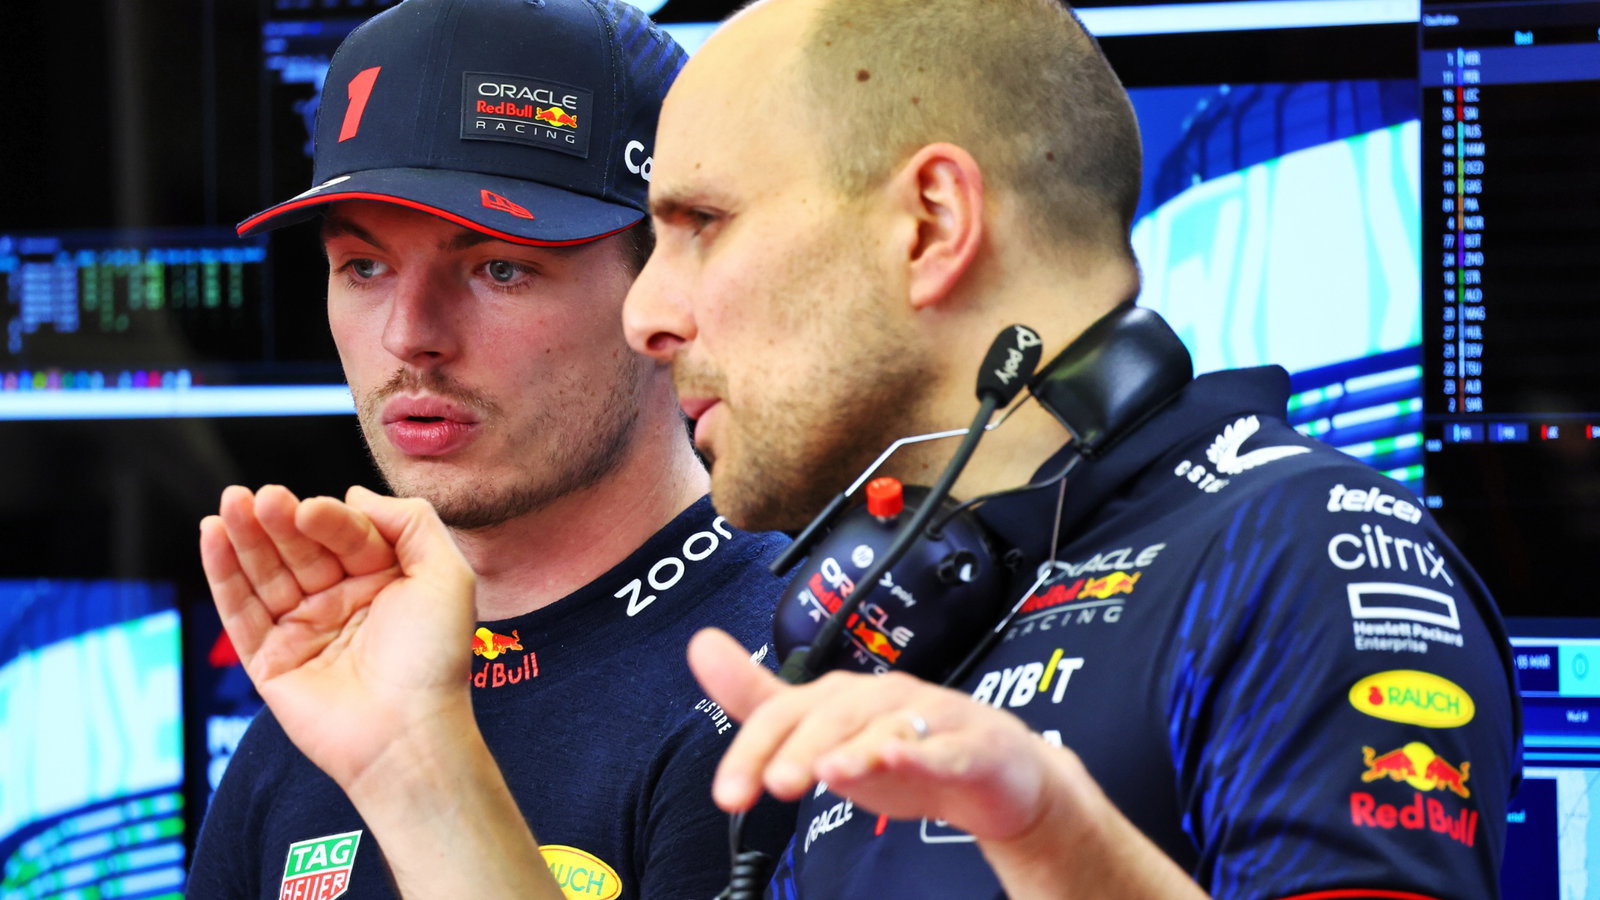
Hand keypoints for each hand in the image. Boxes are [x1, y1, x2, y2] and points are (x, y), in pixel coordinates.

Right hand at [200, 484, 476, 791]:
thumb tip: (353, 493)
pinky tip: (212, 534)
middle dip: (278, 521)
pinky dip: (223, 574)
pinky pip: (240, 613)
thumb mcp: (446, 574)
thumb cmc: (435, 658)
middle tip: (260, 496)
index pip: (346, 534)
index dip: (328, 518)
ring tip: (231, 503)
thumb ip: (411, 522)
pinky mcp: (270, 662)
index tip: (310, 508)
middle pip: (301, 549)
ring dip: (244, 537)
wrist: (408, 733)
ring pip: (266, 574)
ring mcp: (304, 631)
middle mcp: (342, 603)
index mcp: (383, 581)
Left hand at [688, 628, 1071, 842]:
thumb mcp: (821, 734)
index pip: (785, 713)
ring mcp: (931, 718)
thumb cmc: (903, 747)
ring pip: (890, 729)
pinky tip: (903, 761)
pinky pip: (948, 748)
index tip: (728, 792)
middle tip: (775, 784)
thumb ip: (758, 699)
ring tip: (831, 774)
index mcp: (842, 697)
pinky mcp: (973, 745)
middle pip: (835, 716)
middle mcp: (882, 699)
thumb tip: (700, 644)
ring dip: (859, 750)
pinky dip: (926, 755)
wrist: (992, 773)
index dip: (752, 750)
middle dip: (802, 749)